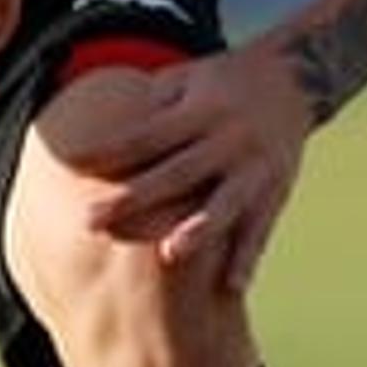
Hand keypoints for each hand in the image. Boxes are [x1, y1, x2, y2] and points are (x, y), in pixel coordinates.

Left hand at [55, 42, 316, 299]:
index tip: (71, 165)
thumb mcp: (186, 79)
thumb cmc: (222, 82)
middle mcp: (228, 139)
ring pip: (224, 203)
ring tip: (170, 254)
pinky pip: (261, 228)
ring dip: (198, 230)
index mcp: (201, 110)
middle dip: (134, 199)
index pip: (147, 135)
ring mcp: (255, 167)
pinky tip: (231, 288)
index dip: (108, 150)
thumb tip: (101, 134)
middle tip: (90, 222)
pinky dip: (247, 258)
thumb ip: (150, 107)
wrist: (295, 77)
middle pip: (176, 174)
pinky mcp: (276, 189)